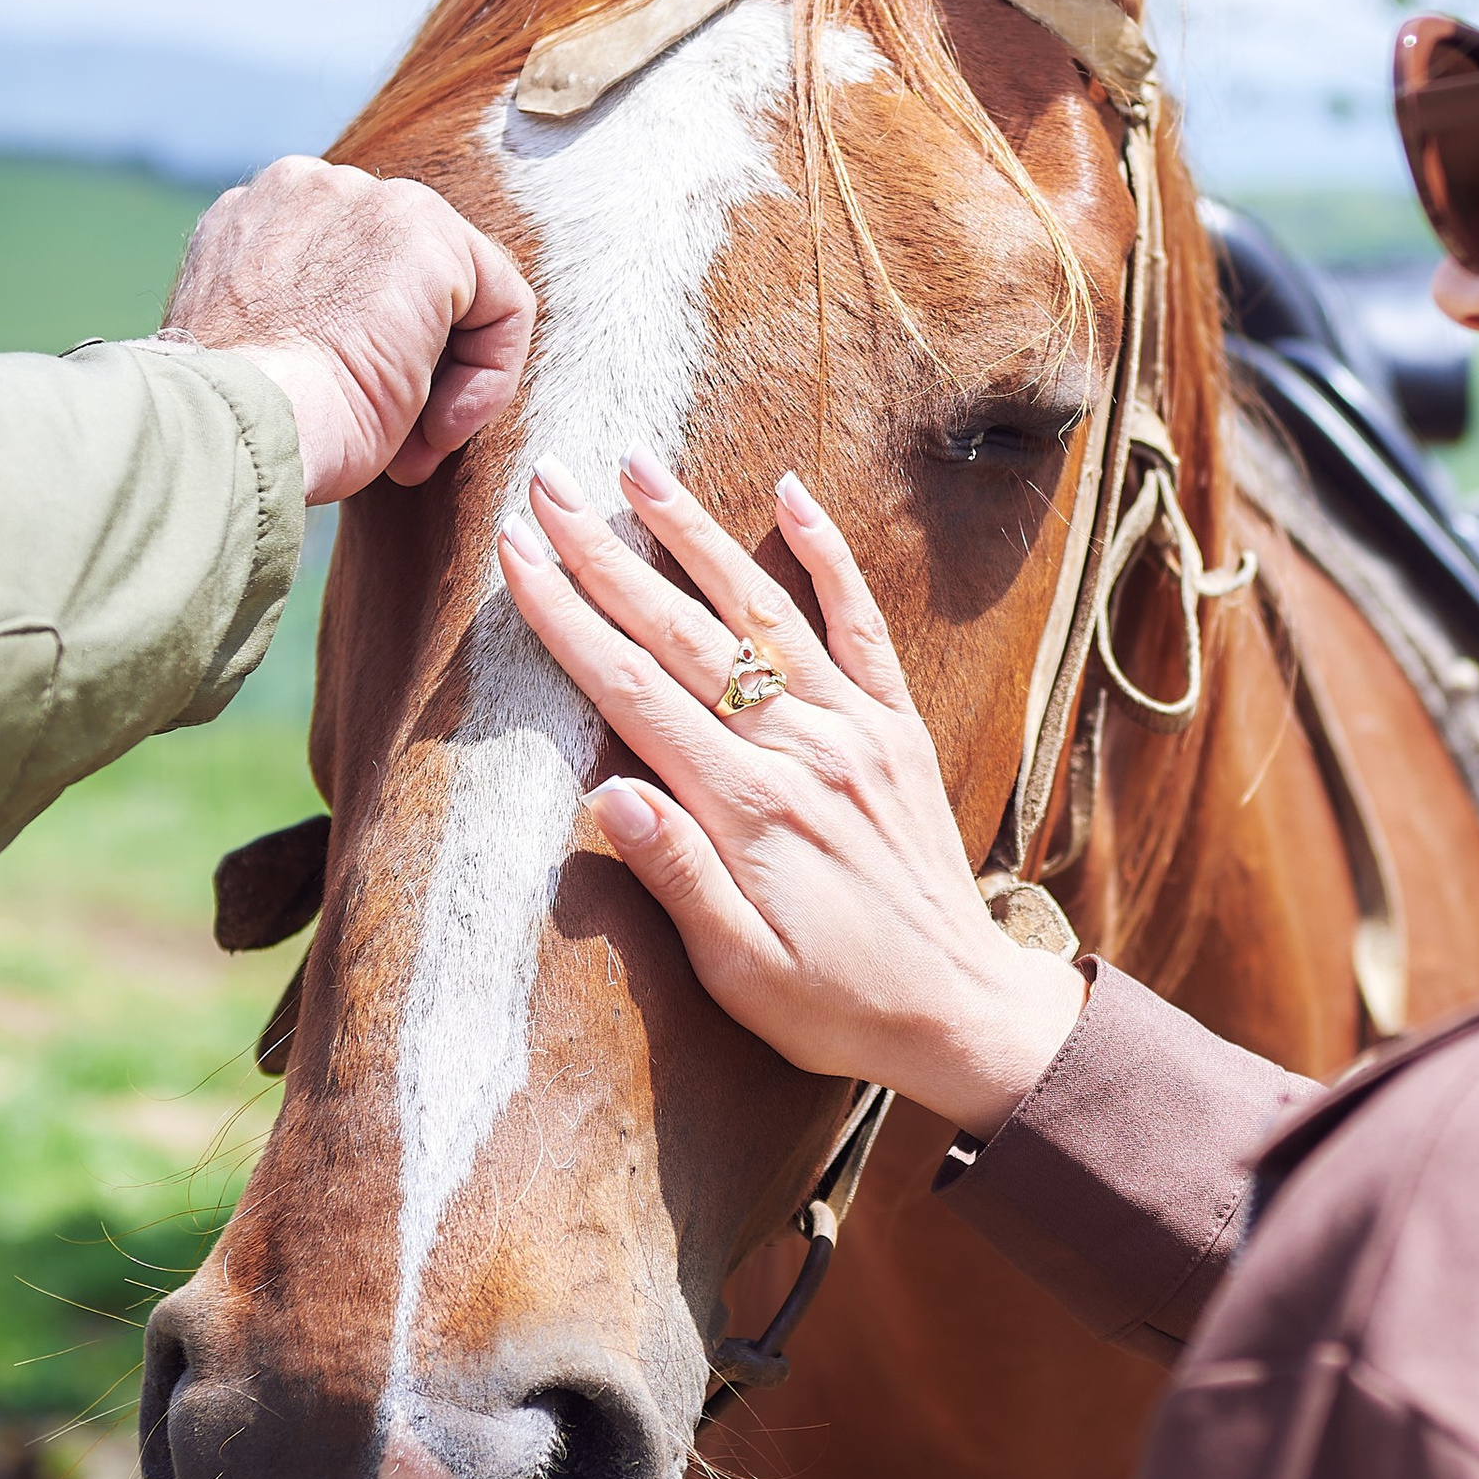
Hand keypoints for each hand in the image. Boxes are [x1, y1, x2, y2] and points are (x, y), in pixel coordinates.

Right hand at [162, 154, 533, 501]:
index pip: (351, 275)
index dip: (369, 360)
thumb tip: (372, 353)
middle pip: (409, 279)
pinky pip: (503, 305)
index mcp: (252, 220)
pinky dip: (490, 376)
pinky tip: (440, 427)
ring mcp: (365, 198)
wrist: (235, 430)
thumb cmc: (241, 424)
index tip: (348, 425)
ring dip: (449, 383)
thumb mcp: (266, 361)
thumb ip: (307, 325)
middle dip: (417, 372)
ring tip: (412, 449)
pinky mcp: (425, 231)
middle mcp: (304, 189)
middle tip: (397, 452)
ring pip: (461, 291)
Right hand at [497, 449, 1085, 1140]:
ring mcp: (857, 731)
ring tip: (637, 466)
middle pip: (686, 634)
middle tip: (546, 485)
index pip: (637, 692)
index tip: (517, 556)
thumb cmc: (836, 1006)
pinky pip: (862, 626)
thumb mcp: (741, 974)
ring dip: (695, 533)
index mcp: (751, 811)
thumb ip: (679, 879)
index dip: (570, 619)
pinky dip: (827, 556)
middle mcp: (804, 752)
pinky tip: (791, 493)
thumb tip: (609, 795)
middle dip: (606, 555)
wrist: (962, 1013)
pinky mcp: (898, 729)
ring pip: (762, 611)